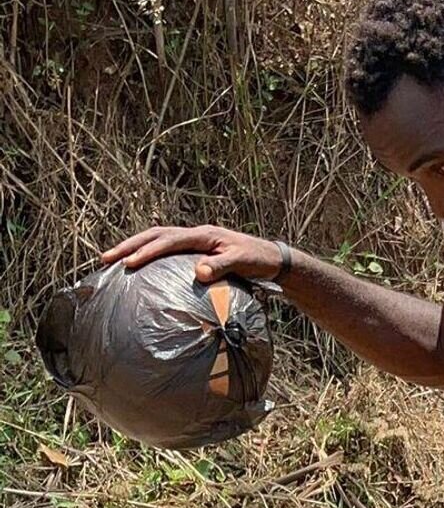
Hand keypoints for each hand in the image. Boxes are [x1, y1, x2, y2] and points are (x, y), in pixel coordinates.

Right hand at [100, 225, 283, 283]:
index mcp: (205, 235)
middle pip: (156, 234)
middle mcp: (197, 234)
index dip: (148, 251)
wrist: (272, 258)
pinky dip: (149, 253)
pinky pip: (166, 248)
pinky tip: (138, 266)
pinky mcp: (197, 250)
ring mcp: (196, 241)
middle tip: (106, 258)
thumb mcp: (243, 262)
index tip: (129, 263)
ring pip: (158, 239)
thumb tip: (199, 273)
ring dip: (136, 247)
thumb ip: (222, 266)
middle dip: (130, 245)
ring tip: (113, 260)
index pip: (169, 240)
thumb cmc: (259, 260)